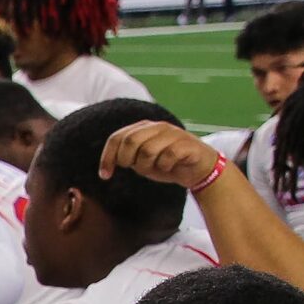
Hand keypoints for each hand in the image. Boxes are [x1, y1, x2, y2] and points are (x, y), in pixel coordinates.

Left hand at [98, 120, 224, 191]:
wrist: (198, 169)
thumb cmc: (166, 164)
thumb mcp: (141, 160)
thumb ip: (126, 156)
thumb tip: (106, 165)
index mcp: (144, 128)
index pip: (117, 137)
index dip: (107, 157)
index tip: (105, 176)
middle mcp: (158, 127)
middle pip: (130, 141)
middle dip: (127, 160)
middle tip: (135, 169)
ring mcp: (174, 134)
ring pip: (147, 151)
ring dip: (147, 166)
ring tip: (156, 167)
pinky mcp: (187, 144)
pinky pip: (167, 157)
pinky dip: (164, 167)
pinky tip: (170, 168)